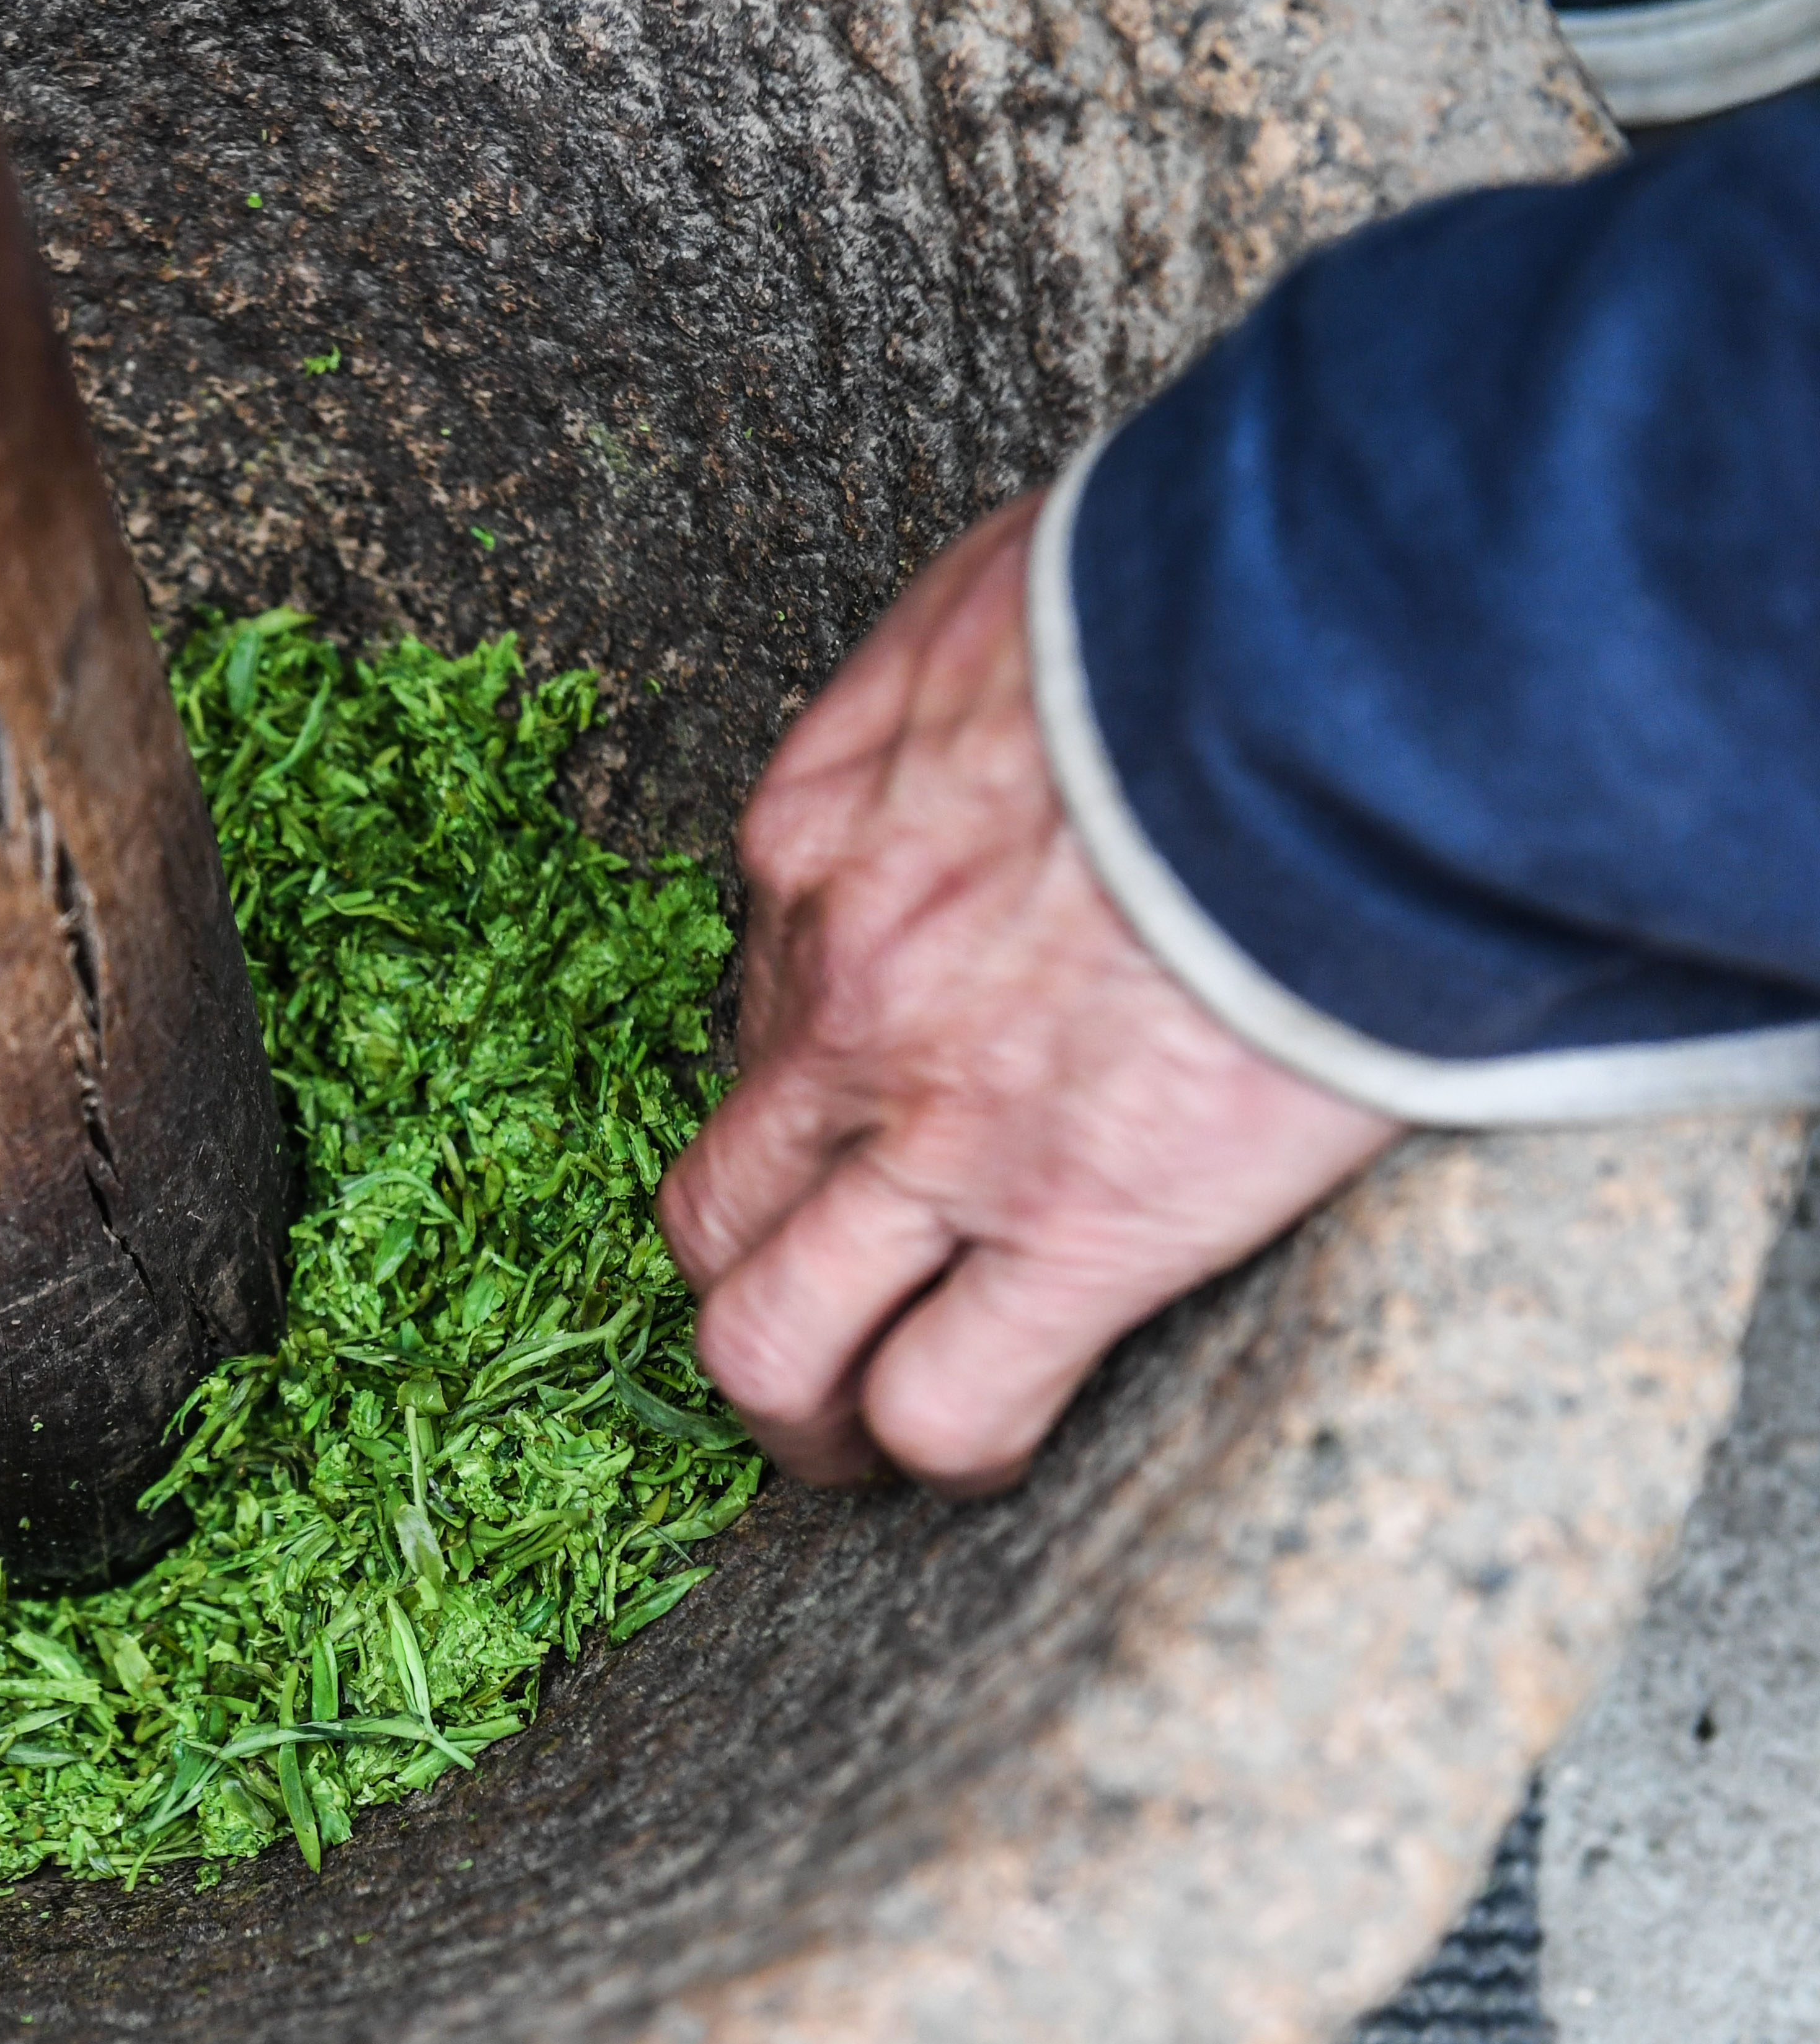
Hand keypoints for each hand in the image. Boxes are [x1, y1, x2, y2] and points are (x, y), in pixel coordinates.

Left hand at [655, 494, 1402, 1495]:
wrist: (1336, 668)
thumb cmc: (1197, 602)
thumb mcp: (1001, 594)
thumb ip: (947, 673)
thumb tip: (974, 697)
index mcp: (816, 843)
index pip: (748, 1006)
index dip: (798, 1085)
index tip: (859, 1117)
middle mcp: (841, 1003)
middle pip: (707, 1203)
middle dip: (734, 1287)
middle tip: (801, 1329)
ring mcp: (937, 1130)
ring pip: (766, 1340)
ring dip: (793, 1412)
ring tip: (845, 1447)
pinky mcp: (1075, 1224)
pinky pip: (947, 1403)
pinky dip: (944, 1449)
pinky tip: (983, 1449)